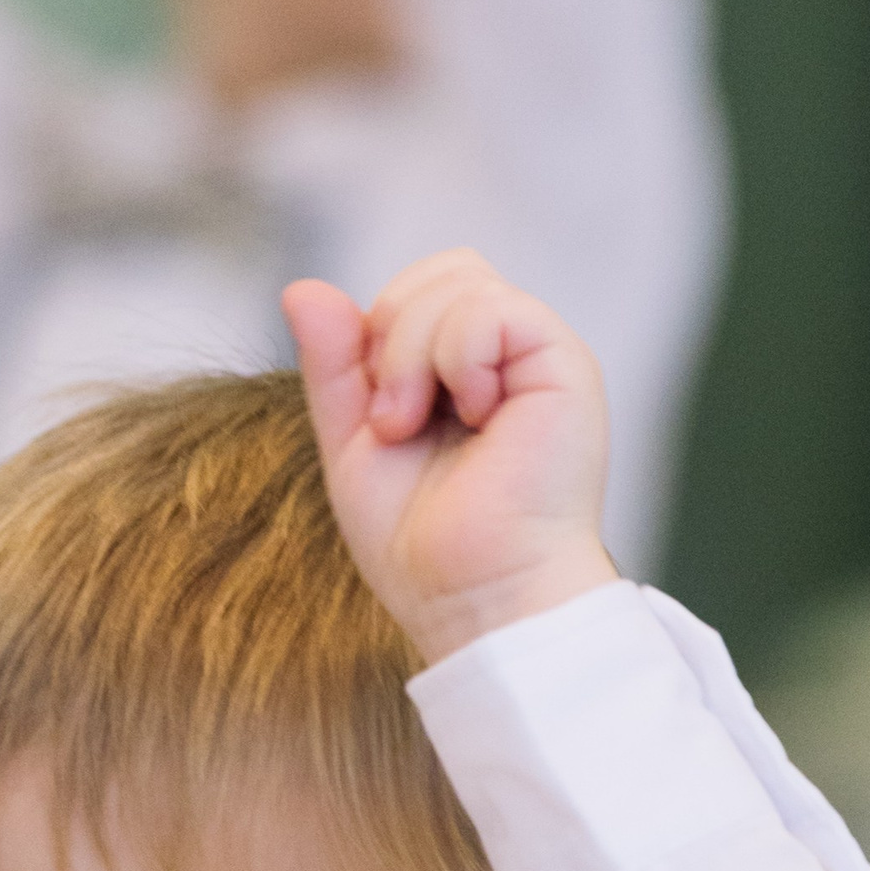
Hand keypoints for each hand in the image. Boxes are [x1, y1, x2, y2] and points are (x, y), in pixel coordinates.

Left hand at [285, 254, 617, 664]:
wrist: (475, 601)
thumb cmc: (423, 548)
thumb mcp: (356, 444)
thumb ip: (334, 366)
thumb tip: (303, 287)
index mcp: (470, 371)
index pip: (419, 290)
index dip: (380, 331)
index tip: (379, 419)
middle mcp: (511, 357)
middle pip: (443, 269)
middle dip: (392, 331)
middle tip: (395, 421)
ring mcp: (541, 357)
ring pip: (461, 281)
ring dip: (414, 353)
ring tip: (418, 426)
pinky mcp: (566, 366)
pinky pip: (494, 308)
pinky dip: (458, 356)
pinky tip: (474, 416)